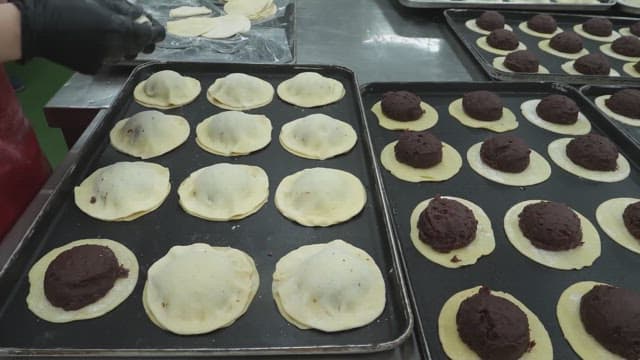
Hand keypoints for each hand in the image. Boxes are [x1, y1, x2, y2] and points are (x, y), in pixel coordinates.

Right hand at [11, 0, 164, 73]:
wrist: (33, 25)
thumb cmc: (65, 4)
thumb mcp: (98, 0)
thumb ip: (124, 10)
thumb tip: (142, 16)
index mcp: (119, 29)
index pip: (150, 35)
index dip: (156, 32)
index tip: (156, 29)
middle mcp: (115, 48)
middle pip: (139, 47)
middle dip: (140, 39)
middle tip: (137, 31)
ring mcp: (103, 60)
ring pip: (123, 54)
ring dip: (124, 46)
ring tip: (111, 34)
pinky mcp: (91, 68)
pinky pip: (106, 60)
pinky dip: (105, 51)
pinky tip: (92, 42)